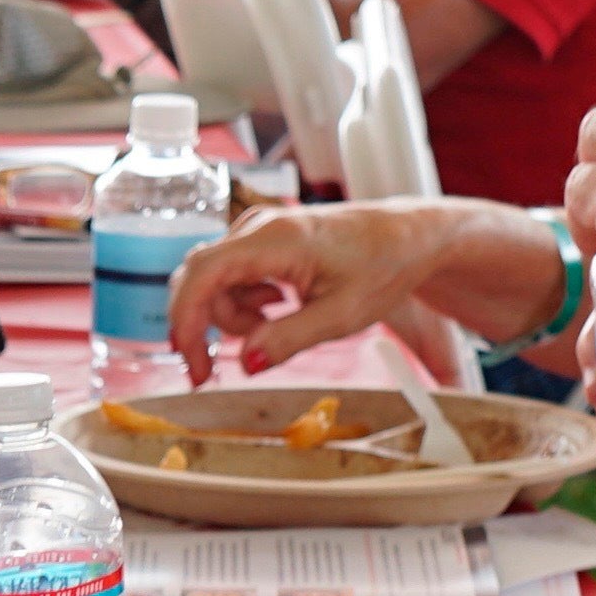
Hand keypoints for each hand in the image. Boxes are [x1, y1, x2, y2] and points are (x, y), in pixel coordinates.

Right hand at [172, 202, 479, 376]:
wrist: (408, 237)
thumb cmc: (383, 267)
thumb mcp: (341, 316)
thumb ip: (288, 340)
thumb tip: (246, 364)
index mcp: (276, 239)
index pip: (204, 274)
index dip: (186, 321)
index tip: (192, 364)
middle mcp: (258, 227)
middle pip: (202, 281)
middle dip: (210, 326)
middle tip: (220, 368)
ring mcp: (258, 230)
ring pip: (216, 283)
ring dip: (236, 317)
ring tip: (281, 323)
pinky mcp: (262, 239)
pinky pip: (232, 277)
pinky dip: (246, 303)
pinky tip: (280, 305)